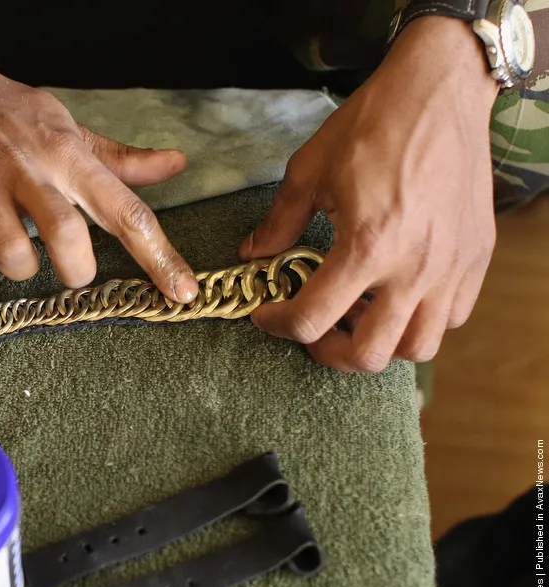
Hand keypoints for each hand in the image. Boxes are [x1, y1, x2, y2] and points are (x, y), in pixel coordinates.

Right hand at [0, 0, 196, 301]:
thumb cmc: (7, 112)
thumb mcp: (66, 128)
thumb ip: (118, 159)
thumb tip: (176, 165)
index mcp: (66, 155)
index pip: (126, 209)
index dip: (159, 255)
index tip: (183, 291)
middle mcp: (27, 169)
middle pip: (67, 239)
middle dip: (75, 270)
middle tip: (69, 267)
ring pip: (11, 256)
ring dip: (17, 264)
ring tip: (9, 237)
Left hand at [239, 16, 498, 371]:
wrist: (439, 89)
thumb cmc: (373, 123)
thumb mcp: (309, 170)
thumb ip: (279, 222)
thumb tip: (254, 254)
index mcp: (368, 245)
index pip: (313, 319)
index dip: (278, 325)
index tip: (267, 315)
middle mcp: (415, 267)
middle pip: (370, 355)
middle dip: (329, 351)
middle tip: (313, 328)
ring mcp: (451, 267)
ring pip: (417, 347)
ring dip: (380, 343)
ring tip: (357, 314)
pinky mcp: (475, 258)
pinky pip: (451, 317)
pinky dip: (420, 321)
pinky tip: (396, 294)